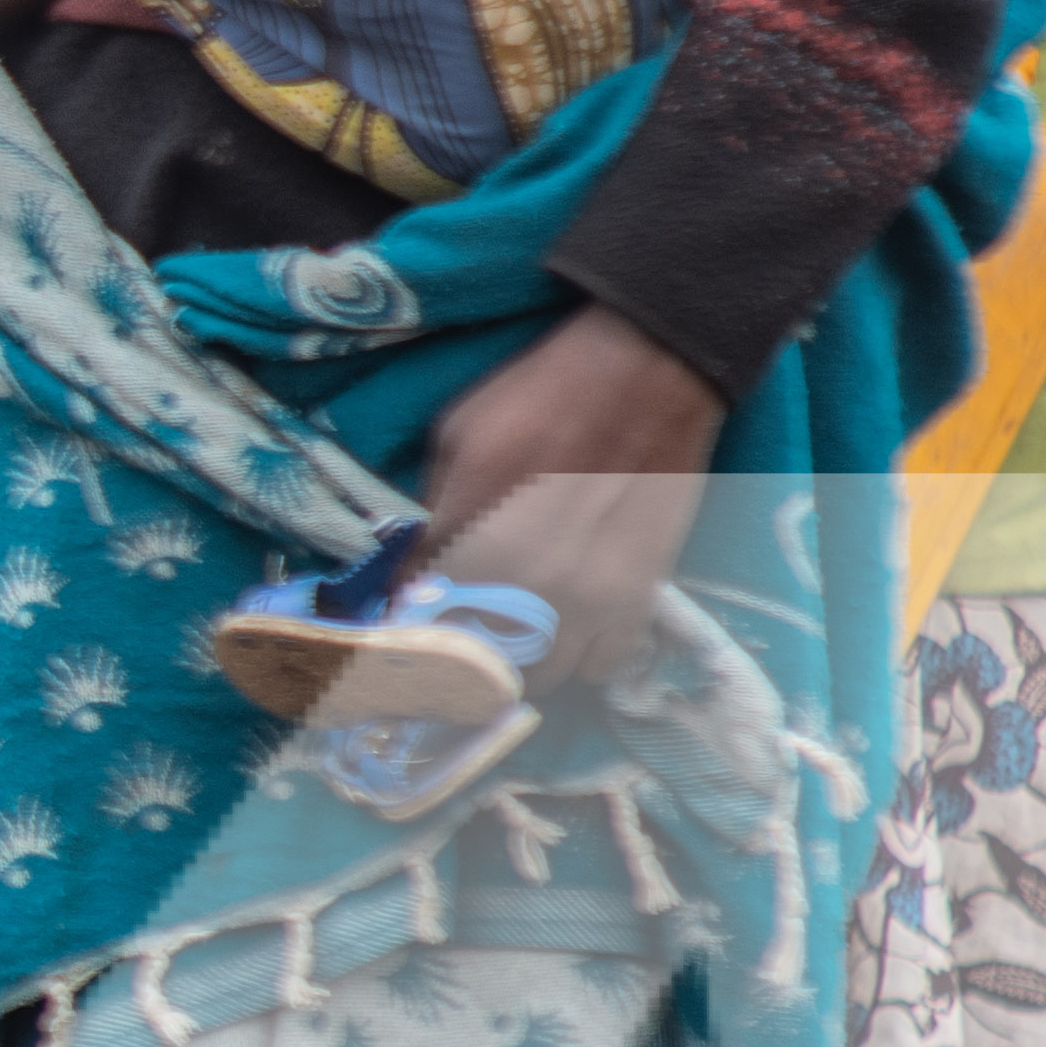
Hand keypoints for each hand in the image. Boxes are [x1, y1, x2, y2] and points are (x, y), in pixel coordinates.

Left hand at [415, 307, 726, 680]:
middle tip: (451, 632)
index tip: (398, 627)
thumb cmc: (540, 393)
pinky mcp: (639, 598)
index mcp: (474, 541)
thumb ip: (435, 513)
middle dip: (453, 656)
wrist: (647, 369)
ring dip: (515, 664)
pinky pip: (601, 665)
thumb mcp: (457, 437)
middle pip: (475, 667)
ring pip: (538, 677)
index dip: (401, 630)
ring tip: (507, 634)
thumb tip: (410, 573)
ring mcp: (590, 600)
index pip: (418, 622)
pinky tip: (566, 626)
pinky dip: (578, 657)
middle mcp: (531, 585)